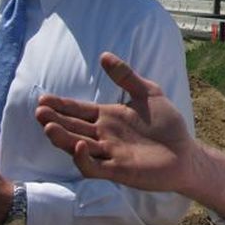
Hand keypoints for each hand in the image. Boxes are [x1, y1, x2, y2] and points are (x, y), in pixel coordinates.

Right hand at [36, 52, 224, 224]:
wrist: (185, 151)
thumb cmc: (167, 123)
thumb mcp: (148, 93)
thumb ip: (126, 76)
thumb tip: (104, 55)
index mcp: (109, 117)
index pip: (78, 111)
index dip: (61, 105)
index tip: (43, 98)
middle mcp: (104, 135)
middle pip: (72, 128)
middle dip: (55, 120)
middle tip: (39, 111)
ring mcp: (109, 153)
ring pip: (77, 147)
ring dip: (62, 138)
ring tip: (48, 126)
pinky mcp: (117, 170)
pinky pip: (94, 167)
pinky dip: (83, 158)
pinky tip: (78, 145)